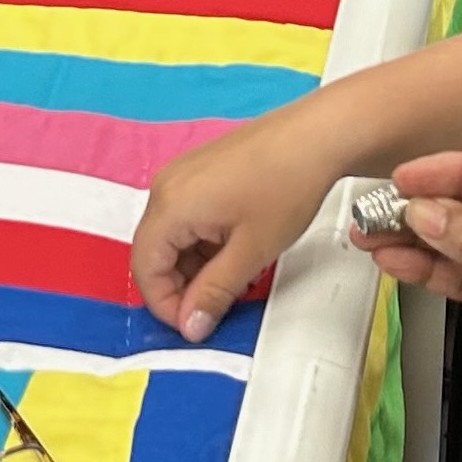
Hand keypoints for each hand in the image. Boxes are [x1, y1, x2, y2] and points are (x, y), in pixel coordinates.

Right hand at [131, 116, 337, 343]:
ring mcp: (180, 175)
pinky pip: (186, 216)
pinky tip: (234, 250)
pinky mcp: (198, 170)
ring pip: (171, 236)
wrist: (317, 135)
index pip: (145, 270)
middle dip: (181, 286)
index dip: (166, 305)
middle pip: (154, 252)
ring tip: (234, 277)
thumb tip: (190, 326)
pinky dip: (202, 241)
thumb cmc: (287, 186)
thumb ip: (214, 292)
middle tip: (216, 305)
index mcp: (170, 207)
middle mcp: (165, 187)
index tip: (195, 324)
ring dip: (194, 265)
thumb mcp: (251, 252)